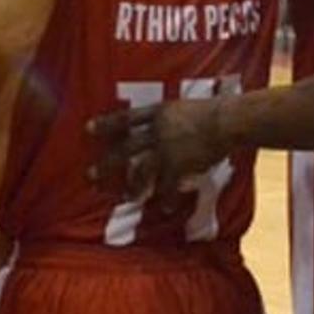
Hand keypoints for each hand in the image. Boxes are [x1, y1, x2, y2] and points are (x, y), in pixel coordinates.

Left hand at [87, 95, 230, 197]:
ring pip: (141, 172)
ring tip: (126, 198)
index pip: (126, 118)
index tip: (88, 129)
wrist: (226, 121)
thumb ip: (176, 116)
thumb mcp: (188, 106)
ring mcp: (165, 150)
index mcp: (159, 113)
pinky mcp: (178, 166)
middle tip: (91, 175)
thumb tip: (175, 122)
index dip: (106, 124)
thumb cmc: (214, 108)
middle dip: (107, 163)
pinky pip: (168, 186)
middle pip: (125, 149)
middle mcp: (156, 132)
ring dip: (133, 187)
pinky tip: (164, 208)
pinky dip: (166, 198)